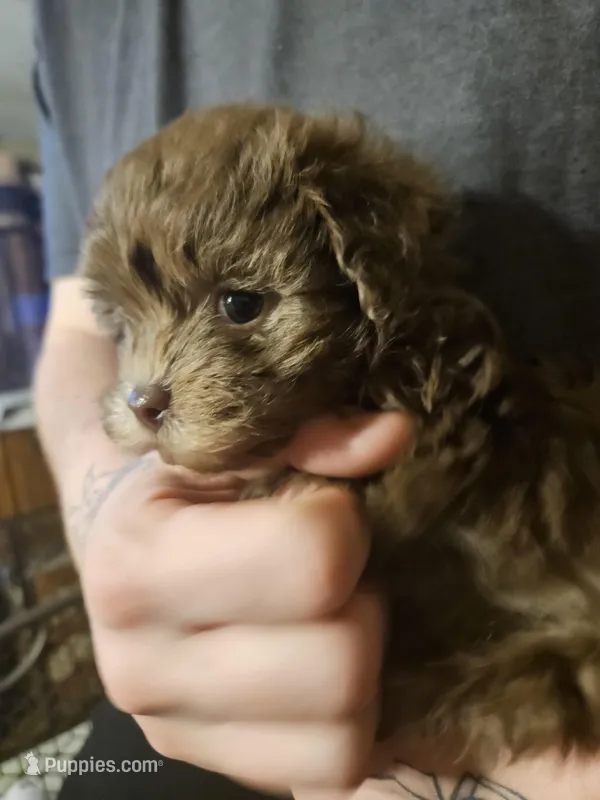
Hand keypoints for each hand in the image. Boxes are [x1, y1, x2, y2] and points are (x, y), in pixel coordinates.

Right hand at [78, 411, 410, 792]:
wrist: (122, 547)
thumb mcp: (228, 441)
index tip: (325, 505)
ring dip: (361, 664)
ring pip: (344, 735)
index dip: (343, 521)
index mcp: (140, 564)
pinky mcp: (210, 765)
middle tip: (336, 569)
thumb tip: (394, 435)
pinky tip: (322, 660)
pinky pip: (329, 771)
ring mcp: (174, 730)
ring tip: (328, 615)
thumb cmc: (182, 485)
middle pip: (339, 664)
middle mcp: (141, 666)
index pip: (310, 562)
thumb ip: (309, 432)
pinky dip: (350, 720)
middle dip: (360, 601)